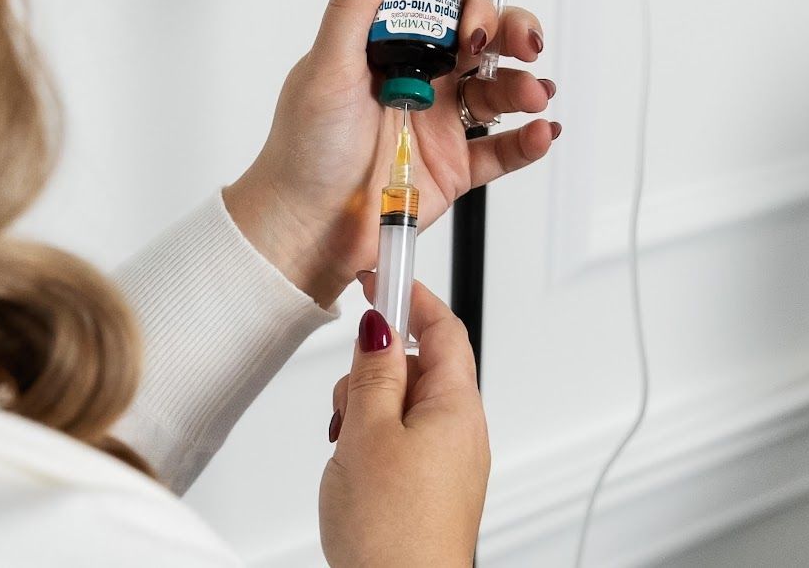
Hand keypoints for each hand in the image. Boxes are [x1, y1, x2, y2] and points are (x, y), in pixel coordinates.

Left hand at [223, 0, 559, 305]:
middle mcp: (420, 78)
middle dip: (511, 36)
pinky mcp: (455, 167)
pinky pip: (503, 149)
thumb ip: (355, 3)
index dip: (468, 5)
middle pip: (483, 42)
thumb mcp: (326, 66)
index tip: (474, 21)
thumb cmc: (303, 149)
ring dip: (524, 86)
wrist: (305, 226)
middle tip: (520, 45)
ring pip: (499, 91)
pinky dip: (528, 140)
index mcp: (390, 47)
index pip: (444, 6)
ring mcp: (440, 122)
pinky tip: (540, 131)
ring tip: (533, 95)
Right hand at [320, 275, 487, 567]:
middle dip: (376, 368)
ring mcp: (448, 462)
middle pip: (420, 366)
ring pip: (404, 405)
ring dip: (368, 409)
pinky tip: (352, 469)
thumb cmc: (394, 532)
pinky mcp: (431, 489)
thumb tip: (380, 325)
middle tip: (347, 398)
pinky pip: (401, 441)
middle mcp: (462, 431)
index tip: (382, 275)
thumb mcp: (367, 433)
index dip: (413, 296)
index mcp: (458, 406)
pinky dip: (372, 440)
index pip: (445, 327)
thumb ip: (373, 373)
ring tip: (346, 445)